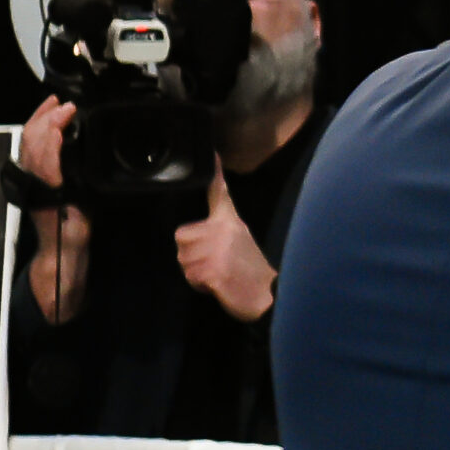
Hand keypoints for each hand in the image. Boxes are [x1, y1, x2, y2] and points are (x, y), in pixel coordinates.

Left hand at [20, 96, 90, 323]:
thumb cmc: (71, 242)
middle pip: (31, 142)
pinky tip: (50, 125)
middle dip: (45, 119)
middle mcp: (34, 182)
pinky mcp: (34, 180)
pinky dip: (39, 132)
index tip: (68, 113)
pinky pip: (31, 150)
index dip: (52, 130)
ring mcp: (31, 180)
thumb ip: (76, 197)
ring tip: (55, 105)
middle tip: (66, 105)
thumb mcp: (81, 221)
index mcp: (47, 191)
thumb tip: (72, 171)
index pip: (43, 153)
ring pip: (27, 144)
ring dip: (39, 121)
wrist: (57, 258)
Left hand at [174, 163, 276, 321]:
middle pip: (181, 238)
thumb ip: (219, 228)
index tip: (213, 153)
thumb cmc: (251, 270)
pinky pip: (191, 276)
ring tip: (217, 274)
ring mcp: (217, 250)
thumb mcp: (239, 239)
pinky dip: (200, 285)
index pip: (218, 193)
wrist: (268, 296)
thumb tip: (196, 232)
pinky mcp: (214, 270)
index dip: (215, 173)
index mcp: (229, 222)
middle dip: (191, 255)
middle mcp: (222, 231)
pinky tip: (218, 284)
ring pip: (184, 260)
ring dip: (195, 272)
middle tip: (214, 264)